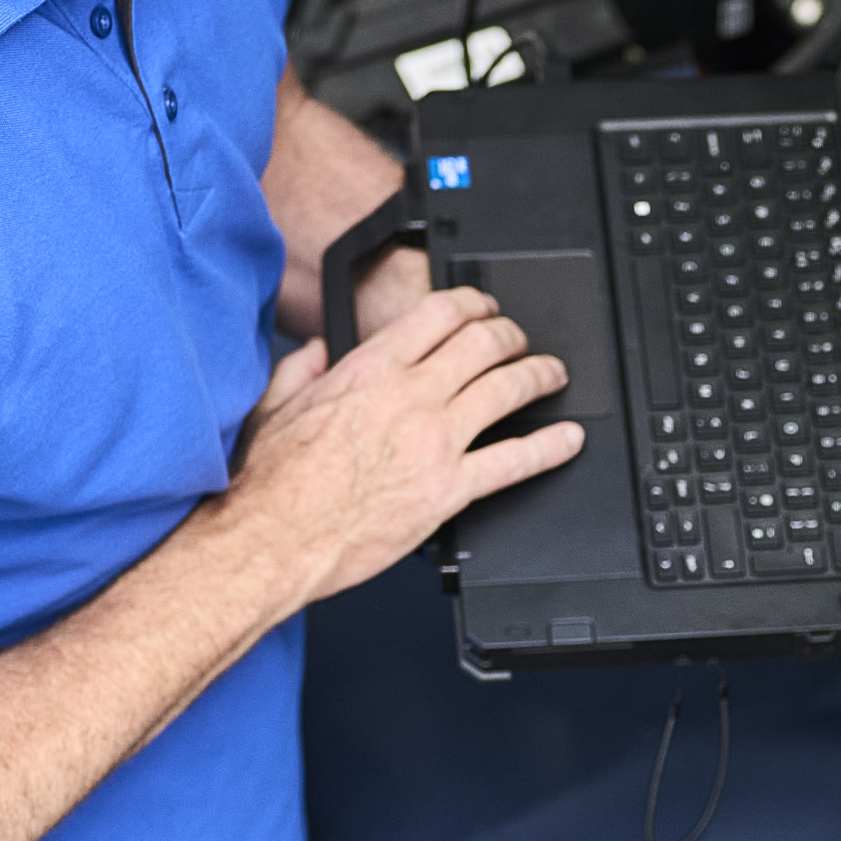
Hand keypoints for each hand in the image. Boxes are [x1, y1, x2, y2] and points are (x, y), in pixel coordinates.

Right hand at [220, 284, 581, 602]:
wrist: (276, 537)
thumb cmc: (272, 482)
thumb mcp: (275, 404)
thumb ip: (302, 367)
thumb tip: (318, 349)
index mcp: (370, 370)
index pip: (439, 313)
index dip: (473, 303)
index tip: (484, 306)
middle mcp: (411, 396)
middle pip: (484, 343)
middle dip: (512, 334)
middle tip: (521, 338)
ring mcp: (436, 441)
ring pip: (508, 389)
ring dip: (540, 375)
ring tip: (554, 375)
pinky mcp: (450, 489)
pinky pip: (516, 461)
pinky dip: (551, 447)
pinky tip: (568, 439)